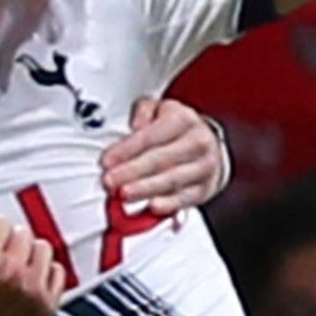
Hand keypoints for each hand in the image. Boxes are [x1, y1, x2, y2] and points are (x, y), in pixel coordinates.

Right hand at [0, 213, 63, 315]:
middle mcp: (13, 274)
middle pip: (22, 233)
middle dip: (6, 242)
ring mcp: (32, 292)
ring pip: (43, 249)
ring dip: (27, 255)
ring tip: (10, 268)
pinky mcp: (46, 308)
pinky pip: (57, 273)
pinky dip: (44, 274)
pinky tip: (26, 281)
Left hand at [98, 98, 228, 214]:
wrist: (208, 148)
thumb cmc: (175, 128)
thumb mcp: (159, 109)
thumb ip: (143, 111)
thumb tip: (136, 126)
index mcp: (183, 119)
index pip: (150, 136)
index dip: (126, 150)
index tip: (106, 161)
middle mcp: (198, 142)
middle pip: (160, 159)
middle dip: (131, 172)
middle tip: (110, 181)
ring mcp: (204, 167)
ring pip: (171, 180)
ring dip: (145, 189)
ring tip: (124, 195)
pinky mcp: (204, 188)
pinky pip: (185, 198)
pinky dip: (168, 204)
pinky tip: (152, 207)